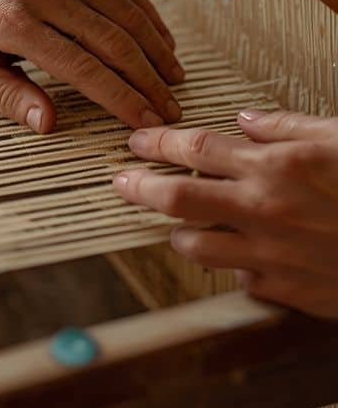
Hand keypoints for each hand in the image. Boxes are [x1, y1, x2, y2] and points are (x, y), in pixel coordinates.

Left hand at [0, 0, 183, 132]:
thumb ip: (1, 93)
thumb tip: (46, 123)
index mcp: (14, 22)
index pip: (84, 69)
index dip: (121, 99)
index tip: (145, 122)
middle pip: (115, 43)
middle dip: (149, 81)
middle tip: (169, 109)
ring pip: (128, 14)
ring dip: (157, 50)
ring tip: (172, 79)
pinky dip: (147, 15)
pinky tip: (159, 39)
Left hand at [113, 110, 337, 319]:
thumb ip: (289, 126)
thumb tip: (246, 118)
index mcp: (275, 165)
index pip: (194, 148)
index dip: (156, 143)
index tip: (135, 142)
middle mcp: (262, 208)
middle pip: (175, 198)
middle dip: (137, 187)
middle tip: (119, 182)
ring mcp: (268, 253)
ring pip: (192, 245)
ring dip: (180, 232)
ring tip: (179, 225)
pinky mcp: (281, 289)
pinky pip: (236, 276)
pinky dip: (230, 263)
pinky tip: (239, 254)